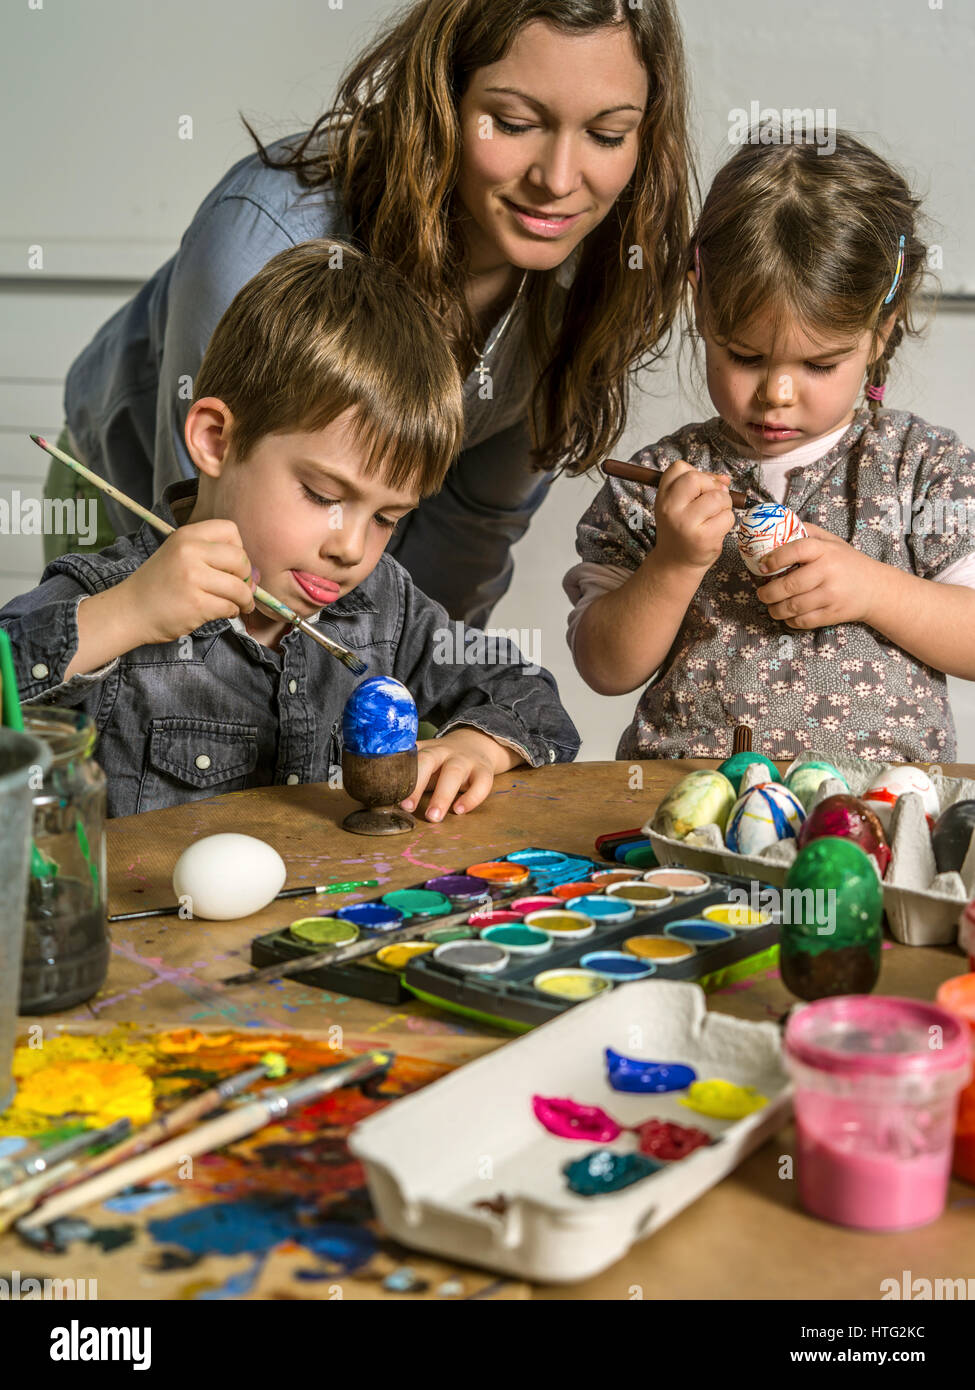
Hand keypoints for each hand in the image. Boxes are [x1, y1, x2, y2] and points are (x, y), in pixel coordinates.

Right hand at [117, 520, 255, 645]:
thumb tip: (253, 575)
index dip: (239, 549)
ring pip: (239, 587)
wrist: (129, 610)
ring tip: (239, 604)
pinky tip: (223, 612)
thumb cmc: (158, 585)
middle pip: (240, 559)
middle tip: (241, 588)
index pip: (230, 530)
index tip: (233, 565)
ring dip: (245, 599)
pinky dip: (232, 612)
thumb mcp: (178, 555)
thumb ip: (211, 557)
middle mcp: (189, 552)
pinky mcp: (197, 604)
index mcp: (186, 536)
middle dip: (246, 577)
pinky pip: (230, 606)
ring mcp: (193, 578)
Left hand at [400, 728, 520, 821]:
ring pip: (454, 773)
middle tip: (407, 808)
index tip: (389, 795)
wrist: (477, 744)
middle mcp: (443, 752)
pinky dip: (472, 798)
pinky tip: (460, 811)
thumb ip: (406, 772)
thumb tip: (376, 793)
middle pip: (428, 761)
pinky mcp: (484, 771)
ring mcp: (465, 760)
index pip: (408, 759)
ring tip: (433, 817)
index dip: (398, 776)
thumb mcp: (425, 760)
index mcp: (424, 750)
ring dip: (442, 796)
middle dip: (416, 785)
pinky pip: (481, 784)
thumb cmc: (442, 761)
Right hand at [653, 459, 735, 570]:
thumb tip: (724, 479)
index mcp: (663, 497)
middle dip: (712, 487)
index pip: (679, 467)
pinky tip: (716, 530)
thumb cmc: (681, 530)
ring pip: (719, 497)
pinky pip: (727, 517)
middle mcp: (671, 508)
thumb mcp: (679, 505)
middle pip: (698, 478)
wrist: (675, 563)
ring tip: (714, 517)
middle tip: (711, 502)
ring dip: (724, 505)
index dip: (696, 473)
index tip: (699, 489)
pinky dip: (727, 521)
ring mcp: (686, 523)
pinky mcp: (704, 537)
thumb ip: (699, 487)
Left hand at [755, 521, 882, 627]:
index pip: (797, 550)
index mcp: (826, 551)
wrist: (876, 589)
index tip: (762, 566)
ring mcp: (831, 595)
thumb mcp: (832, 541)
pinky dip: (790, 620)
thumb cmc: (848, 563)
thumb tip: (779, 527)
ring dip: (775, 609)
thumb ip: (808, 533)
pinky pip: (803, 621)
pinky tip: (788, 616)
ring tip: (771, 606)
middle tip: (761, 593)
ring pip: (793, 606)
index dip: (775, 558)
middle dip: (768, 593)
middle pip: (789, 585)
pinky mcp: (832, 614)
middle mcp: (828, 572)